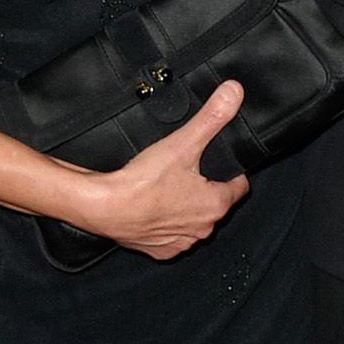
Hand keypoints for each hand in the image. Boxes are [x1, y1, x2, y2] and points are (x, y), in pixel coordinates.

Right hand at [61, 81, 249, 261]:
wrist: (104, 207)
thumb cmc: (141, 183)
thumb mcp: (182, 142)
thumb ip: (211, 117)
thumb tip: (234, 94)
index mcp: (215, 205)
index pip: (238, 186)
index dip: (230, 171)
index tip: (218, 162)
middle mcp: (202, 229)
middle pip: (214, 203)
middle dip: (204, 186)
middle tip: (185, 169)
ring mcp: (180, 242)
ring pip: (191, 220)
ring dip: (183, 206)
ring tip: (166, 186)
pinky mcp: (158, 250)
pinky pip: (169, 235)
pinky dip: (163, 221)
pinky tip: (152, 205)